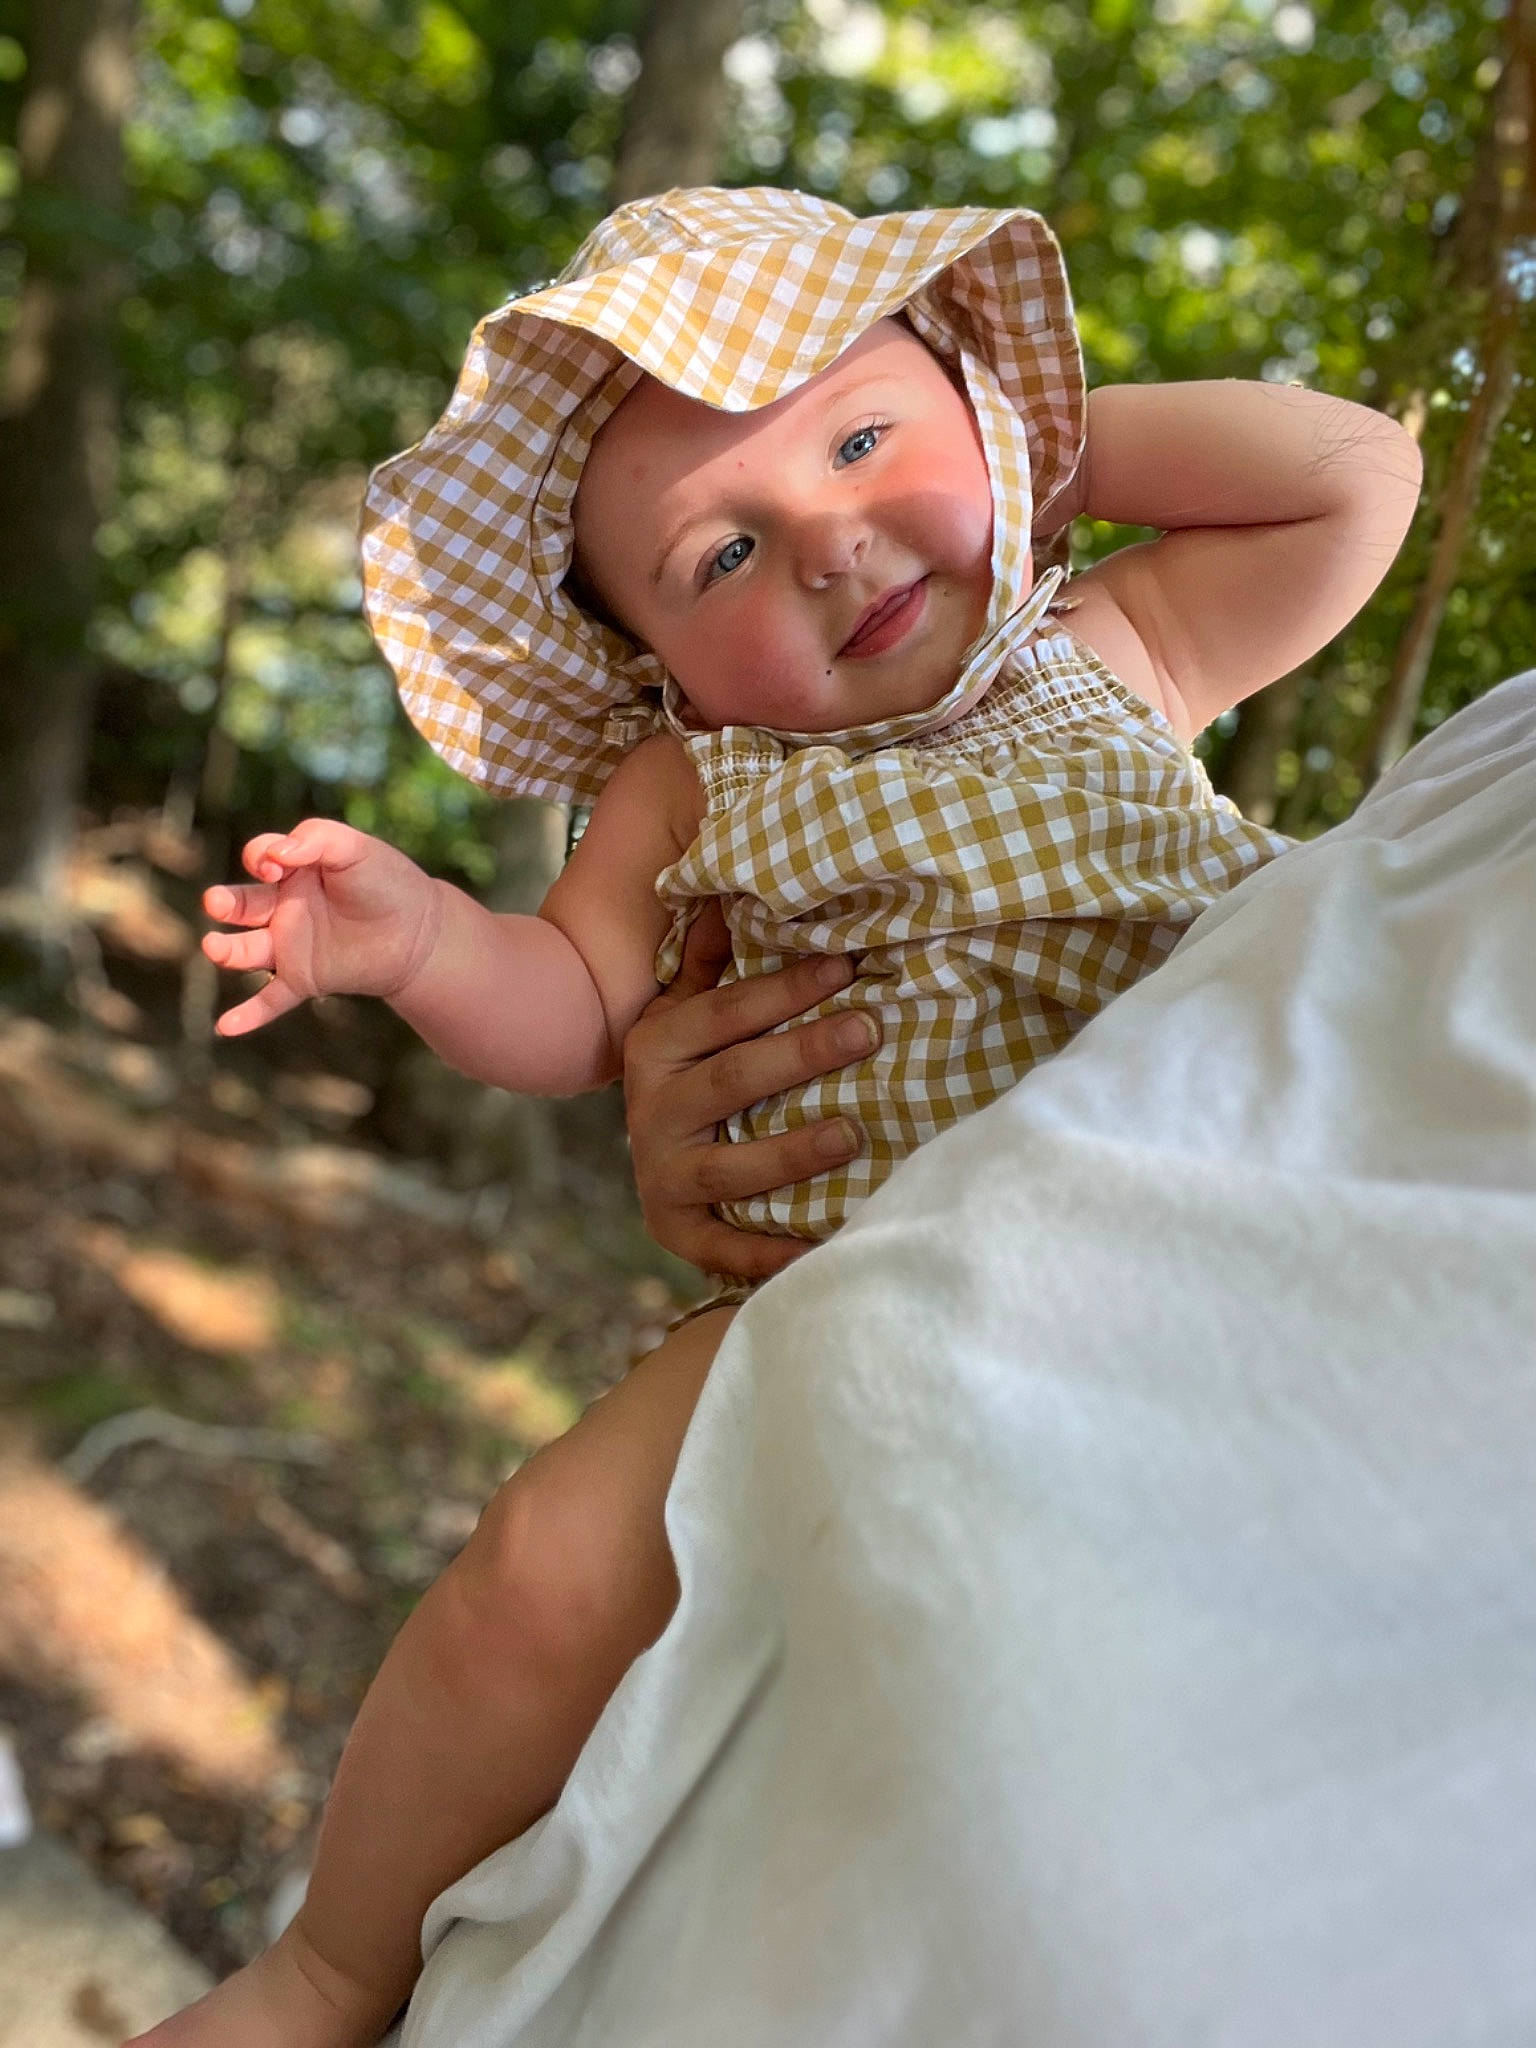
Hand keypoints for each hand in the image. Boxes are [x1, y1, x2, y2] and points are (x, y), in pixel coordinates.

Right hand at [202, 819, 440, 1036]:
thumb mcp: (356, 848)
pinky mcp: (304, 979)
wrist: (420, 932)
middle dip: (225, 903)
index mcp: (294, 870)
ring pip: (247, 949)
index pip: (261, 857)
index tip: (275, 866)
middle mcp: (285, 907)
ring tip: (214, 948)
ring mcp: (291, 945)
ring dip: (227, 950)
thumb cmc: (388, 882)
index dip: (260, 857)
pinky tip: (224, 1029)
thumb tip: (277, 853)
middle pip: (242, 904)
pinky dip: (248, 1015)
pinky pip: (270, 1000)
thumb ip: (317, 839)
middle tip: (216, 903)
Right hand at [622, 902, 879, 1279]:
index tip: (848, 966)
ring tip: (853, 1132)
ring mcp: (661, 1175)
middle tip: (869, 1029)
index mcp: (655, 1046)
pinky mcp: (676, 1231)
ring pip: (729, 1167)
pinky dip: (770, 1253)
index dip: (785, 989)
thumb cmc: (691, 1071)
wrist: (651, 1160)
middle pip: (733, 1080)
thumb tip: (732, 883)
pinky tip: (822, 1247)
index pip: (725, 1013)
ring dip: (791, 1152)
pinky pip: (725, 1247)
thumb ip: (712, 960)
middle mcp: (652, 1110)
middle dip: (802, 1054)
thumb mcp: (687, 1012)